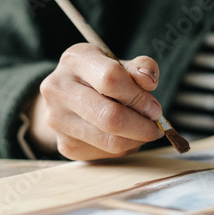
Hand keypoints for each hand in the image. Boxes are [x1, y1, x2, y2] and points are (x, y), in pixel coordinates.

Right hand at [27, 43, 163, 159]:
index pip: (111, 79)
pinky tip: (125, 136)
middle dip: (142, 126)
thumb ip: (141, 67)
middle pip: (110, 117)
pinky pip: (106, 154)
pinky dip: (124, 148)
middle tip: (156, 126)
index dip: (138, 97)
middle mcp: (59, 89)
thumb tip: (149, 82)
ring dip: (137, 140)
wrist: (68, 94)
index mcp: (75, 60)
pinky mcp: (65, 145)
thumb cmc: (100, 75)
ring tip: (143, 130)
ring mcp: (58, 120)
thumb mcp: (121, 62)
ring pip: (110, 141)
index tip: (154, 108)